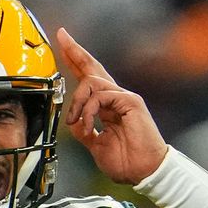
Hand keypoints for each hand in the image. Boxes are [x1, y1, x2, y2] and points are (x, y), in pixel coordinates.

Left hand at [56, 27, 167, 183]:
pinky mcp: (130, 101)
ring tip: (75, 121)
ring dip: (77, 102)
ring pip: (91, 82)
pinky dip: (89, 110)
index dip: (75, 63)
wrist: (145, 172)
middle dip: (75, 51)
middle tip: (62, 36)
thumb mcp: (95, 145)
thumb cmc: (128, 162)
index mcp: (108, 108)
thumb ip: (84, 130)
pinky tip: (88, 124)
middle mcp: (116, 99)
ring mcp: (124, 98)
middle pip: (93, 68)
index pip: (89, 80)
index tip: (63, 47)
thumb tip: (72, 122)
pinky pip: (101, 96)